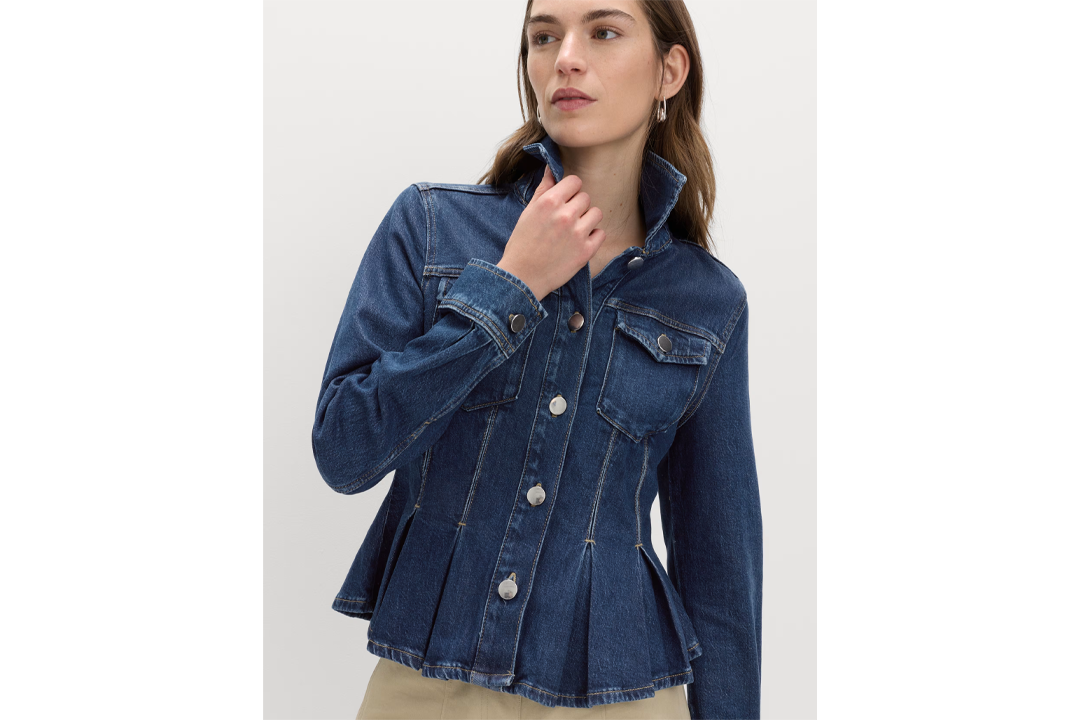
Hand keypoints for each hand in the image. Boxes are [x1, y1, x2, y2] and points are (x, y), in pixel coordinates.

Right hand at [497, 165, 604, 298]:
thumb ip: (544, 189)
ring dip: (588, 220)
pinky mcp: (586, 251)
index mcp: (549, 202)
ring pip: (596, 213)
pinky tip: (579, 242)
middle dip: (577, 206)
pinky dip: (593, 237)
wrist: (522, 277)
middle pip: (586, 197)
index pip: (575, 181)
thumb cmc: (522, 244)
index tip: (565, 199)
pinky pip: (601, 233)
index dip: (570, 190)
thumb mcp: (528, 212)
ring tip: (574, 230)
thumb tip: (552, 170)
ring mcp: (577, 233)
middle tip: (565, 220)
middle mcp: (565, 215)